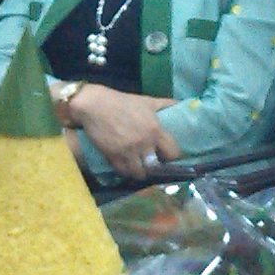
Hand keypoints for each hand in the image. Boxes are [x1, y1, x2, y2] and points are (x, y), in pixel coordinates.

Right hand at [65, 85, 180, 181]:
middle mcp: (143, 144)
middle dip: (154, 166)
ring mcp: (128, 152)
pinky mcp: (113, 156)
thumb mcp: (147, 101)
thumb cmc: (122, 102)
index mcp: (155, 130)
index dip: (171, 155)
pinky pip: (123, 172)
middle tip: (151, 162)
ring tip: (138, 166)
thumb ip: (165, 104)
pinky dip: (125, 171)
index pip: (172, 153)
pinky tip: (126, 166)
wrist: (94, 105)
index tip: (167, 154)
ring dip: (140, 171)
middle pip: (155, 167)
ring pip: (139, 173)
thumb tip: (180, 104)